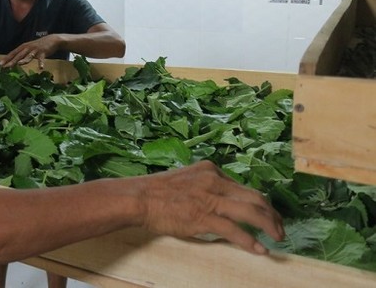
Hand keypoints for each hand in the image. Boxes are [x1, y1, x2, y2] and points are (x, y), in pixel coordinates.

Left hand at [0, 36, 57, 68]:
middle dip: (11, 61)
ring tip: (19, 64)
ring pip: (28, 56)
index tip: (0, 64)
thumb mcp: (29, 48)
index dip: (6, 58)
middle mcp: (28, 48)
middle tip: (5, 67)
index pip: (13, 53)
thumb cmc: (38, 46)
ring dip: (24, 60)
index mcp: (23, 47)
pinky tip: (40, 68)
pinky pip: (41, 59)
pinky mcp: (43, 52)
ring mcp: (35, 50)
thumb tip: (14, 61)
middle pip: (18, 55)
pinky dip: (41, 63)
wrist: (52, 40)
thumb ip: (22, 54)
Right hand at [138, 161, 283, 254]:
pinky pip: (233, 230)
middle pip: (254, 197)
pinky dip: (249, 240)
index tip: (267, 214)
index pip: (244, 187)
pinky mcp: (203, 217)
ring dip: (268, 226)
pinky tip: (259, 249)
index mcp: (211, 170)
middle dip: (272, 214)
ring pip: (250, 211)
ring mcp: (210, 199)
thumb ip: (205, 185)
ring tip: (278, 237)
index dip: (260, 203)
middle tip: (280, 228)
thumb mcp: (186, 179)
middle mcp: (214, 181)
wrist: (139, 197)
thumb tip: (221, 200)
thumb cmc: (157, 191)